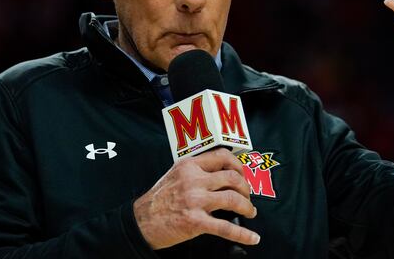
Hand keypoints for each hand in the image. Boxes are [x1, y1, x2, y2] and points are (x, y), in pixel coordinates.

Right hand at [133, 148, 259, 248]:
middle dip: (246, 188)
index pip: (221, 156)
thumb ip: (196, 170)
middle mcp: (193, 180)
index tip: (243, 173)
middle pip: (232, 178)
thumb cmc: (158, 199)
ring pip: (233, 199)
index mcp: (189, 166)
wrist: (141, 222)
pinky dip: (243, 234)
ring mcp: (195, 201)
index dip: (238, 165)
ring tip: (250, 212)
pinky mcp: (195, 222)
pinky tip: (253, 238)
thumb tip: (222, 173)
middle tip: (248, 196)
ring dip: (247, 207)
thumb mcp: (175, 175)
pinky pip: (226, 228)